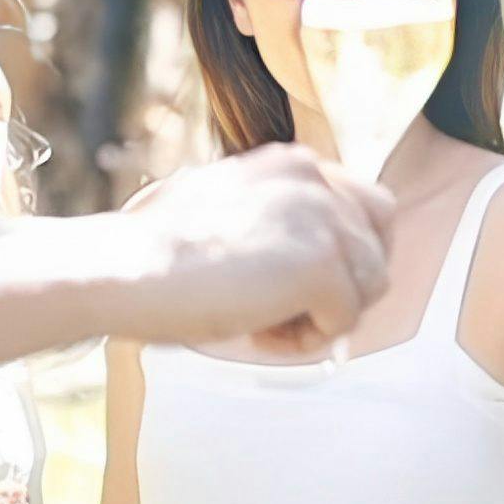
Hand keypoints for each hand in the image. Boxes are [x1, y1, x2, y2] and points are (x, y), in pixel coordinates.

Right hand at [110, 146, 394, 354]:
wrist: (123, 269)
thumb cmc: (155, 251)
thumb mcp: (228, 210)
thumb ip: (276, 219)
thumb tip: (305, 260)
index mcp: (293, 163)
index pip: (364, 209)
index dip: (342, 256)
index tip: (299, 284)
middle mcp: (316, 180)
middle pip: (379, 244)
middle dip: (350, 284)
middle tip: (297, 309)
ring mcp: (323, 219)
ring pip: (369, 286)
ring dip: (323, 316)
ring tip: (265, 323)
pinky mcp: (322, 265)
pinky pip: (345, 320)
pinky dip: (307, 340)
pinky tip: (258, 333)